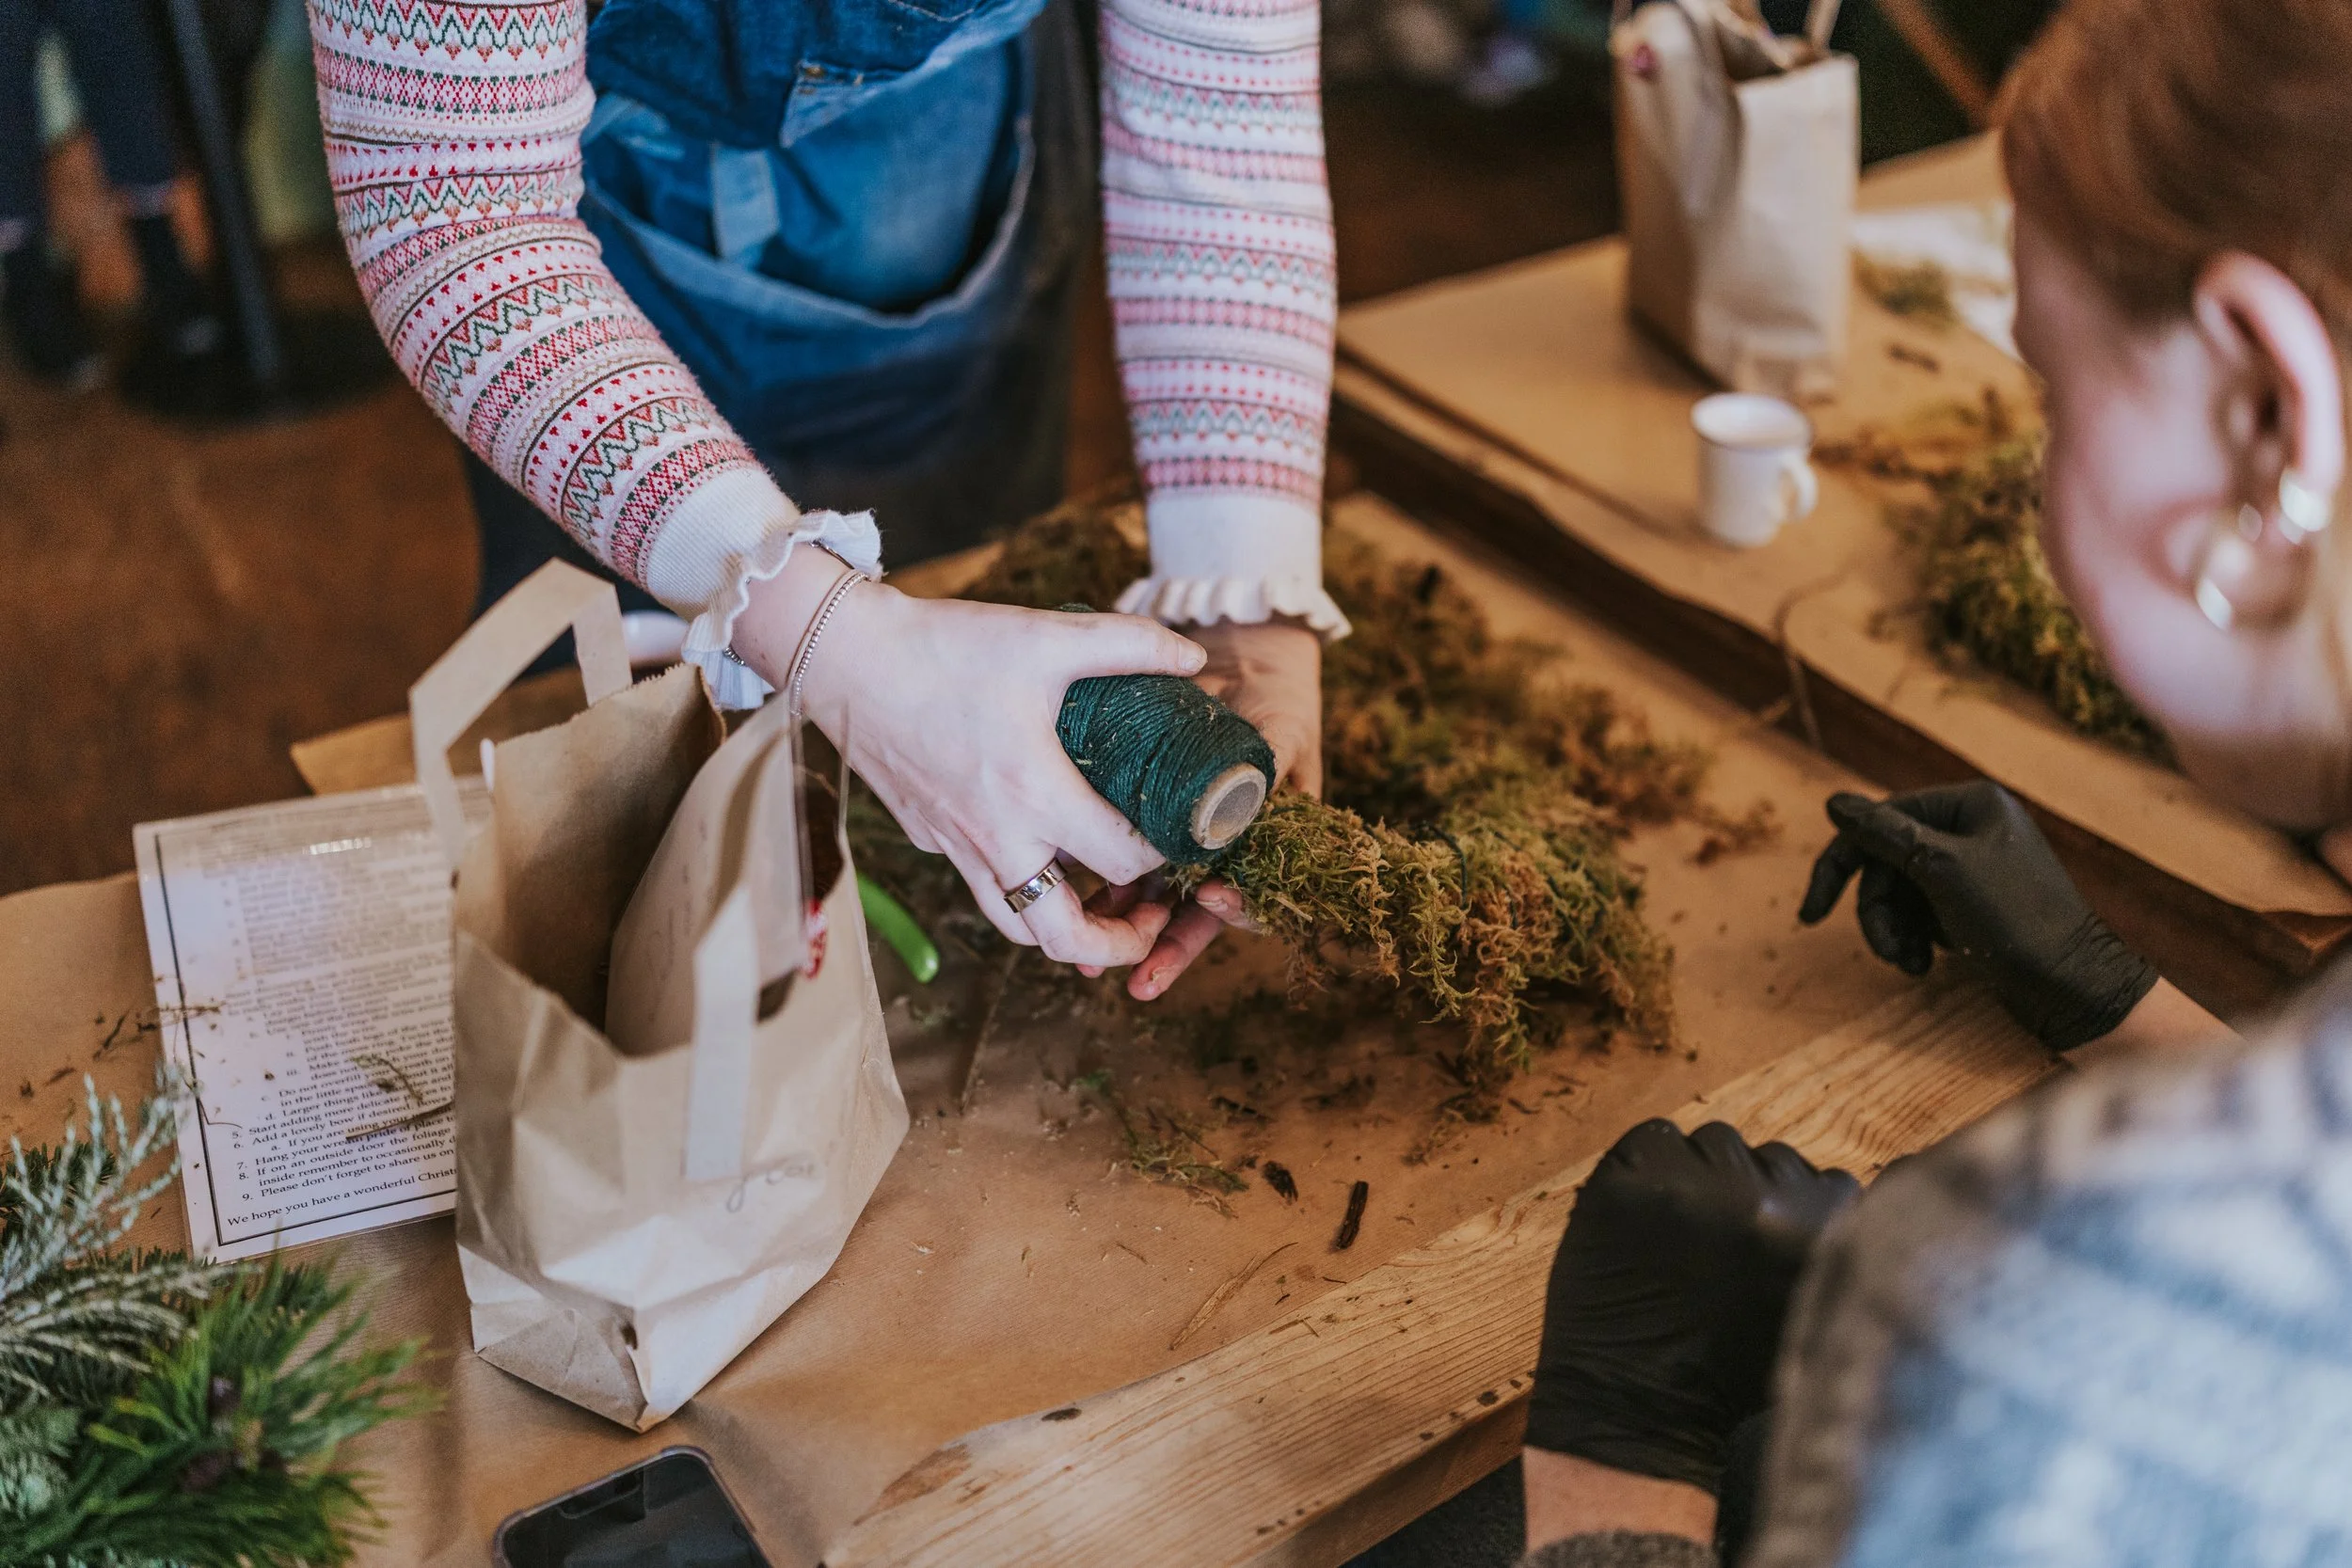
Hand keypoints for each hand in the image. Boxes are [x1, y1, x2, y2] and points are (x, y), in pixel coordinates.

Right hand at [742, 568, 1206, 968]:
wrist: (845, 659)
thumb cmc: (943, 649)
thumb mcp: (1044, 637)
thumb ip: (1127, 645)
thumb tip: (1195, 655)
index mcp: (1034, 796)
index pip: (1122, 861)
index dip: (1166, 860)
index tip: (1185, 840)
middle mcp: (995, 839)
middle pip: (1065, 937)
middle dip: (1120, 942)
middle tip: (1154, 918)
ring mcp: (956, 848)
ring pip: (1018, 927)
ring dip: (1067, 930)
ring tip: (1104, 905)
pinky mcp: (930, 839)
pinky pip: (984, 885)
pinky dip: (1022, 890)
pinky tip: (1044, 850)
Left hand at [1119, 620, 1323, 1000]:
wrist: (1247, 661)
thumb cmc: (1276, 699)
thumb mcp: (1282, 733)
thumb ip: (1268, 768)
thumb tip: (1253, 803)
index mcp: (1265, 841)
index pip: (1253, 891)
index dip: (1236, 906)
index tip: (1212, 899)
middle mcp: (1221, 851)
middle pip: (1195, 913)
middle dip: (1167, 948)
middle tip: (1140, 977)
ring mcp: (1182, 841)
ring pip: (1152, 898)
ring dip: (1121, 929)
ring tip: (1087, 962)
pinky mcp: (1145, 822)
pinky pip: (1119, 862)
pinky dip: (1096, 887)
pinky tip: (1064, 902)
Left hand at [1525, 1120, 1857, 1494]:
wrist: (1633, 1408)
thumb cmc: (1726, 1378)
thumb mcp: (1812, 1315)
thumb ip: (1834, 1252)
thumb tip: (1847, 1194)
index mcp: (1821, 1234)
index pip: (1829, 1181)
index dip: (1797, 1207)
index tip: (1770, 1236)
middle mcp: (1763, 1199)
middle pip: (1770, 1156)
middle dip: (1749, 1193)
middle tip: (1717, 1245)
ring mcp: (1691, 1183)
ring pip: (1713, 1142)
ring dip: (1699, 1176)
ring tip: (1677, 1236)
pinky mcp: (1629, 1178)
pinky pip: (1651, 1139)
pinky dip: (1647, 1169)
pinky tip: (1642, 1219)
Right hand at [1798, 782, 2157, 1050]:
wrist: (2074, 988)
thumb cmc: (2016, 921)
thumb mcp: (1942, 871)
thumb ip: (1885, 835)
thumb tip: (1834, 803)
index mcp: (1971, 804)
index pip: (1882, 820)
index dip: (1842, 863)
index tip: (1812, 912)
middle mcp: (1971, 828)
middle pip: (1886, 861)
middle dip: (1878, 909)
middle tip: (1884, 950)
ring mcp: (1971, 868)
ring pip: (1899, 892)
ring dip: (1893, 930)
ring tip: (1907, 963)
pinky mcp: (1971, 906)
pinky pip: (1920, 913)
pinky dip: (1913, 939)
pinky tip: (1922, 966)